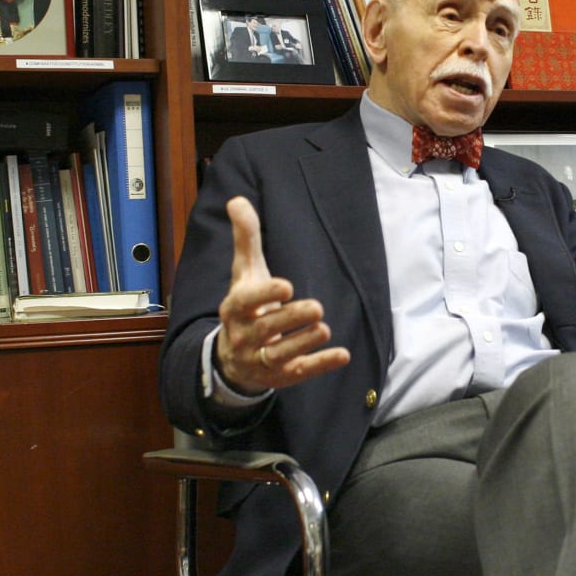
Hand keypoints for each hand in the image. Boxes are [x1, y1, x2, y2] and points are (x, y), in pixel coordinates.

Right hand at [215, 196, 349, 392]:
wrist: (232, 357)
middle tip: (317, 308)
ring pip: (281, 354)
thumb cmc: (245, 306)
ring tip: (323, 328)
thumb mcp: (245, 273)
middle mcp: (244, 336)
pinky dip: (320, 365)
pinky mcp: (280, 375)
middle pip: (267, 329)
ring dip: (303, 343)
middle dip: (291, 319)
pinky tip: (342, 355)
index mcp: (234, 308)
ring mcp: (261, 359)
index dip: (265, 295)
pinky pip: (300, 372)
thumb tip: (237, 200)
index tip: (287, 285)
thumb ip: (245, 239)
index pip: (247, 301)